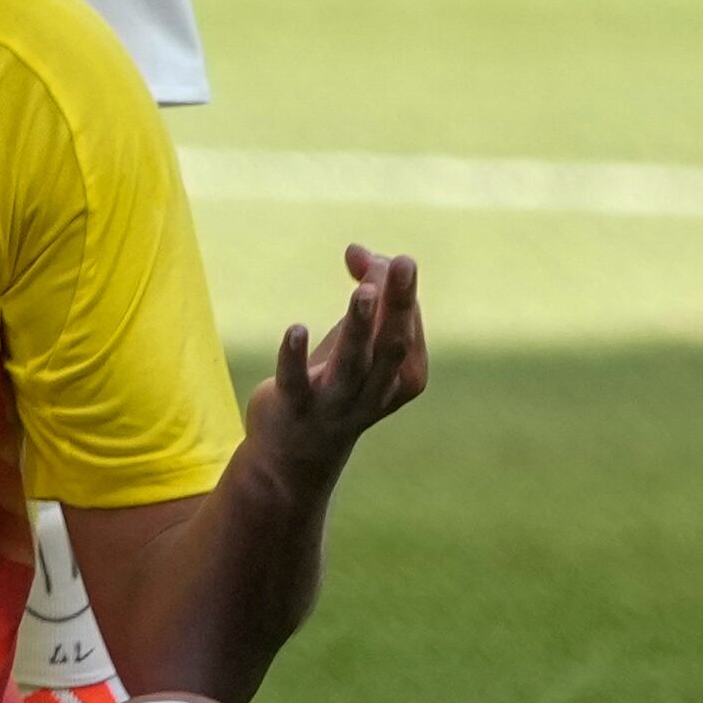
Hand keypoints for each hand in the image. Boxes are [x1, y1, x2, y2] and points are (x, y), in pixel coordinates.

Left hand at [245, 244, 426, 493]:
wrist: (297, 452)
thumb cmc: (336, 382)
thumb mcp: (357, 337)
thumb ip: (366, 287)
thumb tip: (356, 250)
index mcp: (405, 377)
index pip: (407, 325)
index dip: (395, 286)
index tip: (373, 258)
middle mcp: (376, 392)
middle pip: (393, 345)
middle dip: (399, 304)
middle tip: (403, 261)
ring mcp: (337, 403)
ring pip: (354, 364)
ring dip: (360, 327)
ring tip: (363, 291)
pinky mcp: (295, 406)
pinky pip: (296, 381)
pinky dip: (296, 355)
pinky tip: (296, 329)